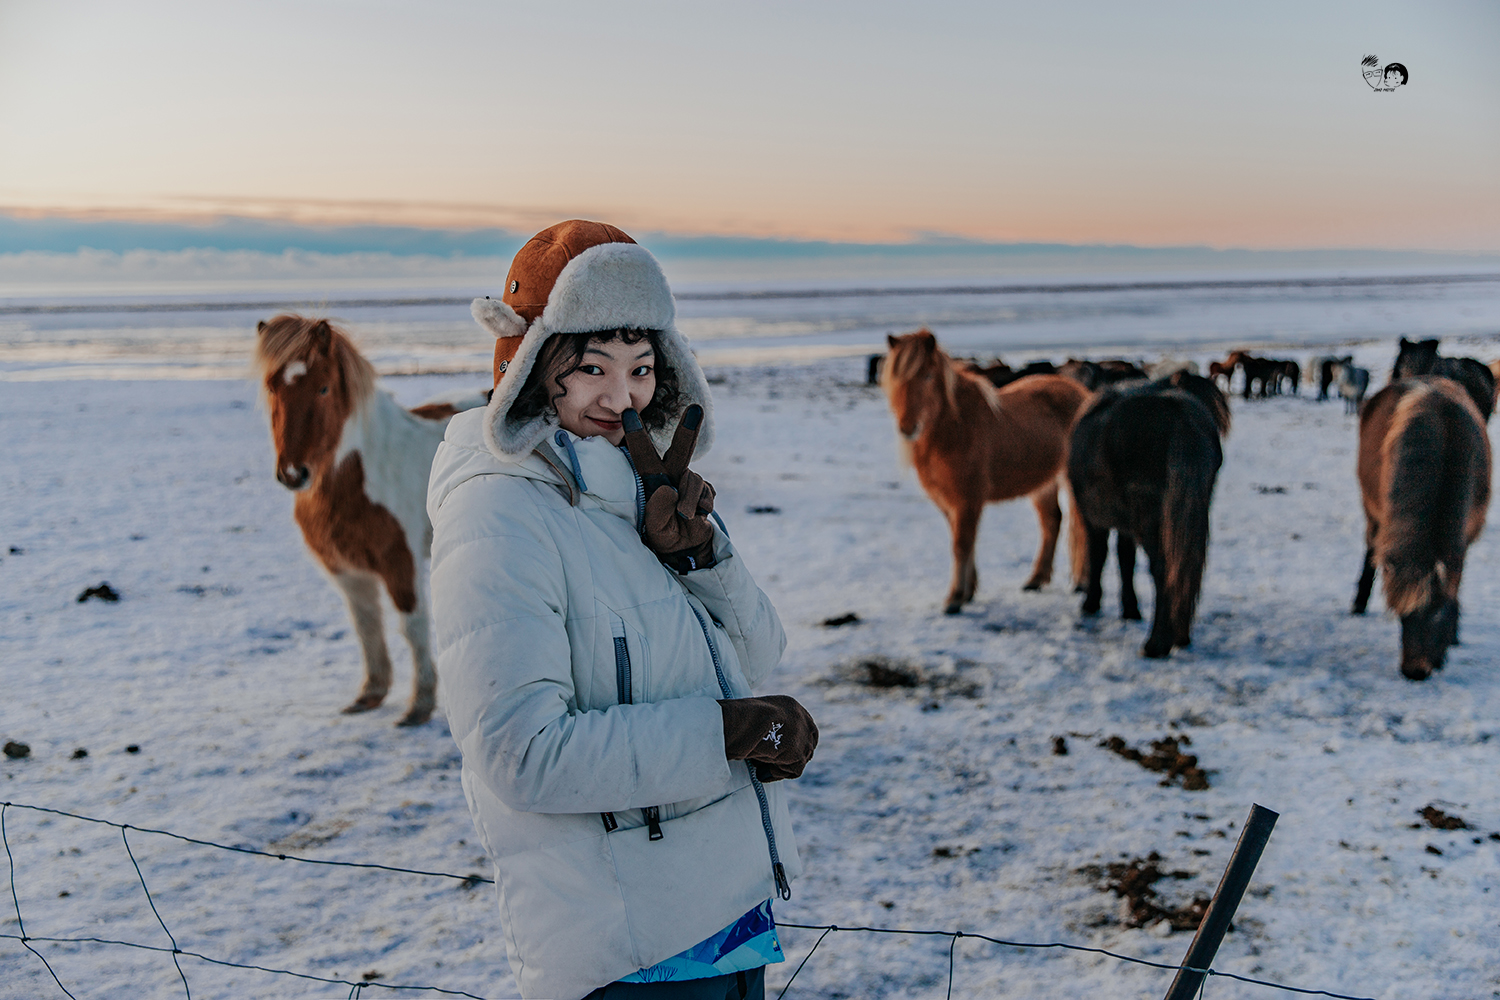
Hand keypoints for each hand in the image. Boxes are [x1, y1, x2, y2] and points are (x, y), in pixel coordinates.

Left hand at [623, 405, 717, 571]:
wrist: (686, 549)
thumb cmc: (662, 537)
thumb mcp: (654, 531)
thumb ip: (657, 512)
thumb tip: (669, 488)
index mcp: (650, 481)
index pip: (641, 455)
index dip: (636, 434)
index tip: (628, 413)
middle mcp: (670, 476)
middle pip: (680, 450)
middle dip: (688, 430)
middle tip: (696, 409)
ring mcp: (688, 481)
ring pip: (694, 480)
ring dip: (690, 501)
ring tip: (685, 517)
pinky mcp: (705, 491)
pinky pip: (707, 492)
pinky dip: (702, 506)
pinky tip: (697, 516)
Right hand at [718, 695, 818, 780]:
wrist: (745, 720)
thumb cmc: (740, 717)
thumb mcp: (759, 714)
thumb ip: (769, 725)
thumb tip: (763, 742)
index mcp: (792, 706)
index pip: (804, 727)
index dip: (796, 743)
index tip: (783, 754)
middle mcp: (803, 720)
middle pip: (808, 745)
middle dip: (793, 757)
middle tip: (773, 764)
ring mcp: (803, 737)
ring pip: (801, 760)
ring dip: (781, 766)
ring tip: (760, 766)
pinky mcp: (798, 753)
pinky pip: (794, 771)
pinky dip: (777, 774)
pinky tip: (761, 772)